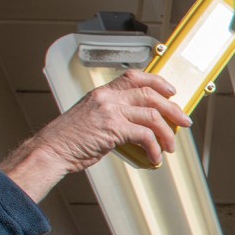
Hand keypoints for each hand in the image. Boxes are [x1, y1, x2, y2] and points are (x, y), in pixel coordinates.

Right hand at [1, 70, 192, 199]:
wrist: (51, 150)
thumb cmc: (69, 139)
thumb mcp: (91, 118)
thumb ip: (112, 115)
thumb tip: (136, 125)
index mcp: (102, 93)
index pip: (134, 76)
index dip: (157, 81)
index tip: (171, 91)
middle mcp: (107, 98)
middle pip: (150, 94)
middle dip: (172, 109)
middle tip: (183, 121)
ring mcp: (110, 112)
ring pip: (152, 115)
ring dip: (166, 133)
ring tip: (169, 145)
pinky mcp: (113, 129)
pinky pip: (145, 136)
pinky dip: (154, 148)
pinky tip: (154, 157)